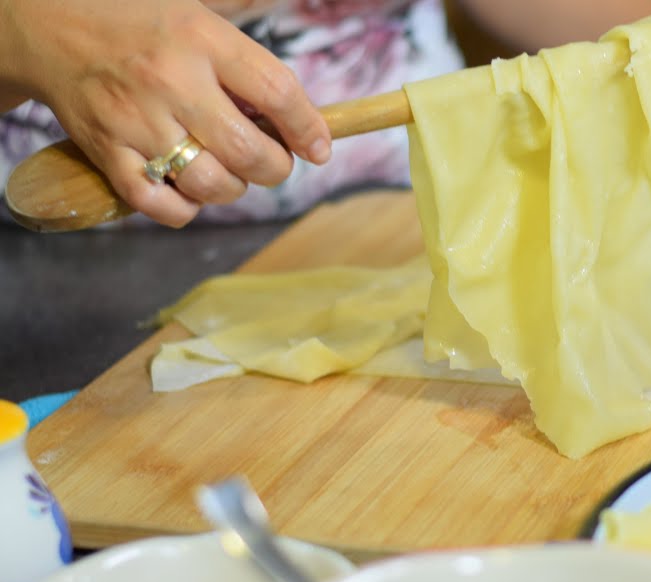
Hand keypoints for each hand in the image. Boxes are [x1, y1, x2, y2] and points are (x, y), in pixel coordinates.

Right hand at [0, 0, 330, 226]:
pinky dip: (186, 210)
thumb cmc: (144, 28)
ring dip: (233, 190)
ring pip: (212, 185)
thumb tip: (304, 125)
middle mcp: (171, 82)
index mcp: (202, 41)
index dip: (309, 130)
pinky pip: (162, 205)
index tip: (319, 149)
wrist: (53, 28)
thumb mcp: (202, 24)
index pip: (278, 94)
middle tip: (271, 162)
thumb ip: (249, 69)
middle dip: (275, 168)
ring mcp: (137, 121)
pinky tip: (189, 191)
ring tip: (228, 172)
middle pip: (250, 153)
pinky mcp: (107, 152)